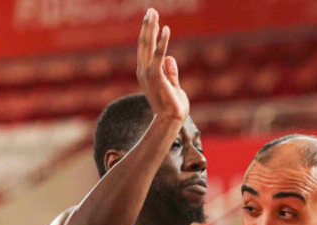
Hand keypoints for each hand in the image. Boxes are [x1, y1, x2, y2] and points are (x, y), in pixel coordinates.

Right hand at [136, 8, 188, 122]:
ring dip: (150, 28)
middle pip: (144, 43)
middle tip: (150, 10)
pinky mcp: (156, 76)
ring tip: (153, 13)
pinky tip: (166, 29)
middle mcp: (143, 71)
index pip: (146, 49)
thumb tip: (171, 58)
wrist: (170, 121)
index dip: (149, 33)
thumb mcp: (173, 86)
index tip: (152, 19)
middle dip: (147, 26)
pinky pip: (159, 55)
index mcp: (146, 73)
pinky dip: (162, 41)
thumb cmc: (172, 107)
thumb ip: (171, 73)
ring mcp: (148, 73)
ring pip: (147, 46)